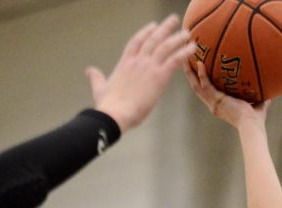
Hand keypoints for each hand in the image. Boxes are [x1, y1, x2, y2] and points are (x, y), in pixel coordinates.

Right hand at [88, 14, 195, 132]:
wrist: (116, 112)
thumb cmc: (108, 104)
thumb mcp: (99, 87)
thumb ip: (96, 77)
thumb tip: (89, 71)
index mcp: (125, 63)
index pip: (136, 42)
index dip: (146, 32)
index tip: (153, 25)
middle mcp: (138, 61)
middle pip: (153, 39)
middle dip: (164, 28)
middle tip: (174, 20)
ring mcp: (148, 67)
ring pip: (165, 47)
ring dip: (177, 38)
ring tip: (187, 32)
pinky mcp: (159, 76)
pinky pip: (174, 60)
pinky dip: (184, 52)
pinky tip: (192, 47)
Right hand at [183, 61, 270, 129]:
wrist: (252, 125)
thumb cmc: (256, 120)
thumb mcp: (258, 103)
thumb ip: (261, 95)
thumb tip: (270, 87)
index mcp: (219, 105)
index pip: (205, 91)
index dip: (200, 80)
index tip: (197, 69)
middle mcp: (213, 104)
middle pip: (196, 86)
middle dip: (190, 73)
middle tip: (185, 60)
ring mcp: (212, 103)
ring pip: (196, 85)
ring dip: (189, 71)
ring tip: (185, 58)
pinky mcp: (216, 100)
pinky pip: (205, 84)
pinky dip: (202, 74)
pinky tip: (199, 62)